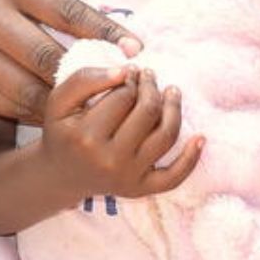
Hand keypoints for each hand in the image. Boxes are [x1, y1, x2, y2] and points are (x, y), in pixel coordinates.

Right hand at [0, 0, 139, 122]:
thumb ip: (57, 12)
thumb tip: (118, 39)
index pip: (65, 9)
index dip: (104, 31)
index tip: (135, 49)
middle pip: (48, 54)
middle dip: (86, 76)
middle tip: (117, 88)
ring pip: (32, 88)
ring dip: (66, 103)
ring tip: (94, 107)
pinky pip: (14, 107)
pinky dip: (40, 114)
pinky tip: (57, 116)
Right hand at [38, 66, 202, 203]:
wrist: (60, 175)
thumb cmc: (62, 132)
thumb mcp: (59, 101)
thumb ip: (86, 79)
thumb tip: (125, 71)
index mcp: (86, 136)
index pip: (123, 96)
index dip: (130, 78)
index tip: (130, 72)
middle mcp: (109, 159)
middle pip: (147, 112)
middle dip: (152, 88)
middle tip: (150, 76)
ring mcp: (128, 176)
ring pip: (165, 136)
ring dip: (174, 108)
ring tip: (172, 92)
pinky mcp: (141, 189)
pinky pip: (175, 176)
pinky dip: (191, 158)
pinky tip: (200, 137)